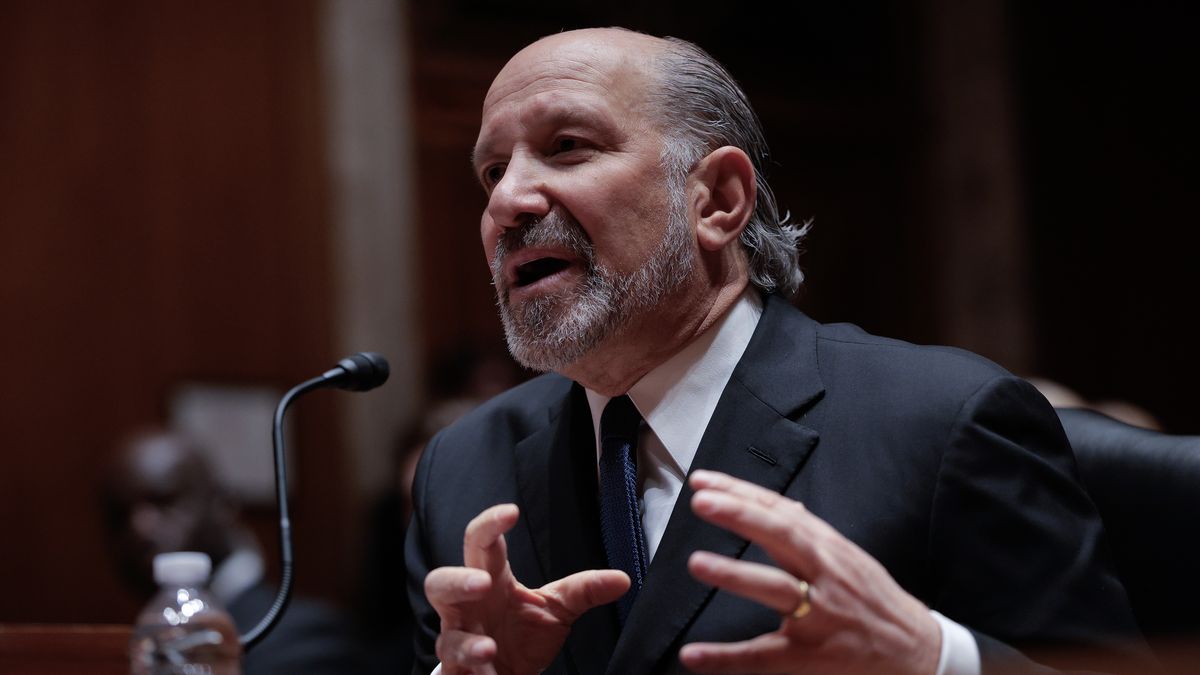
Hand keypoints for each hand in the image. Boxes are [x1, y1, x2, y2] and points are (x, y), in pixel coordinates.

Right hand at [424, 503, 629, 674]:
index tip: (511, 512)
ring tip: (489, 647)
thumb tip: (623, 579)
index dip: (490, 524)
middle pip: (440, 583)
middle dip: (457, 581)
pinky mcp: (459, 672)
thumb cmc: (525, 635)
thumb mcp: (558, 609)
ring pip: (445, 636)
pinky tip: (485, 671)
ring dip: (465, 642)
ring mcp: (460, 640)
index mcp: (491, 582)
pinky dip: (468, 670)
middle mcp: (468, 608)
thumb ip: (585, 591)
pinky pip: (454, 670)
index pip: (481, 544)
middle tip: (482, 582)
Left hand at [679, 470, 940, 674]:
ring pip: (776, 589)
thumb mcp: (849, 557)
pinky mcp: (811, 656)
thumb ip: (813, 533)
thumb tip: (784, 505)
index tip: (703, 481)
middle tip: (702, 501)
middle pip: (782, 537)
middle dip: (741, 516)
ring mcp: (818, 616)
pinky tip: (694, 655)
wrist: (916, 650)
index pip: (780, 511)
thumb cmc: (875, 600)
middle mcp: (824, 575)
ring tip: (697, 562)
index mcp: (828, 549)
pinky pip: (763, 656)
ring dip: (734, 575)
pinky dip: (726, 657)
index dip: (741, 492)